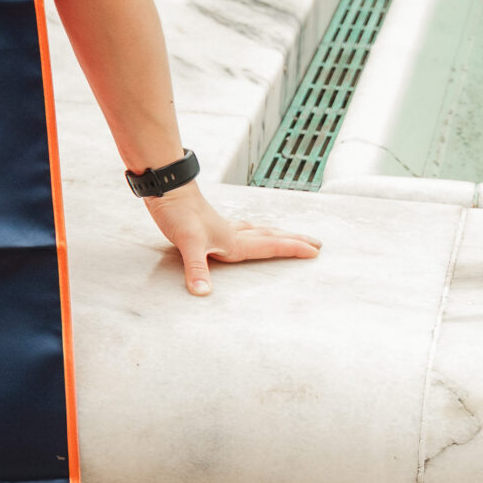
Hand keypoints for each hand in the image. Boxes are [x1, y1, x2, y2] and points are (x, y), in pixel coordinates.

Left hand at [145, 182, 320, 297]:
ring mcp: (222, 226)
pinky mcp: (210, 223)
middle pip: (270, 236)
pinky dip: (251, 231)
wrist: (167, 188)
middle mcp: (232, 233)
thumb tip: (203, 293)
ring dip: (276, 234)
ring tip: (289, 236)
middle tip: (316, 243)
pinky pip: (241, 228)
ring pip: (258, 231)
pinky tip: (243, 231)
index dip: (293, 249)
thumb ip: (196, 269)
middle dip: (294, 241)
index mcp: (233, 240)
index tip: (315, 252)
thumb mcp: (188, 243)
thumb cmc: (178, 213)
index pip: (270, 246)